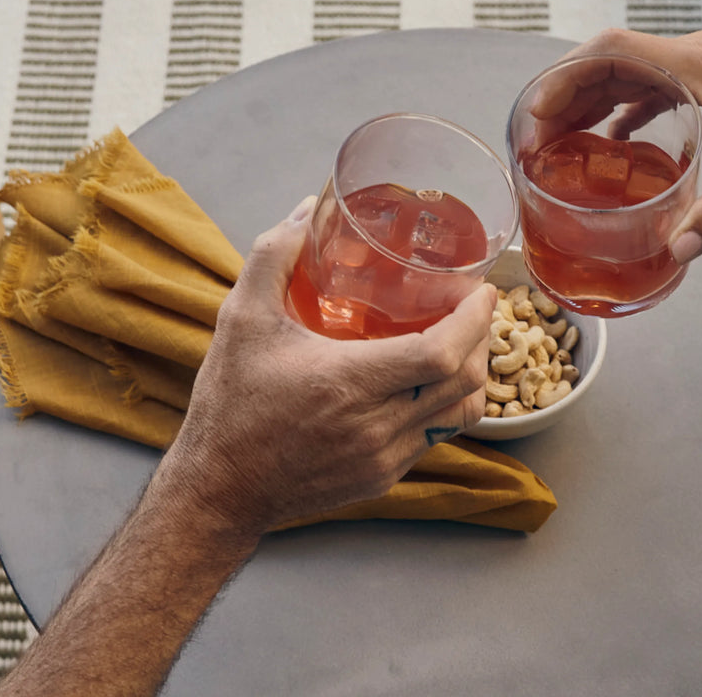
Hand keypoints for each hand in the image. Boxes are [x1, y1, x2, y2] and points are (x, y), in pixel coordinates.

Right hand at [161, 197, 494, 533]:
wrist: (220, 489)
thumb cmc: (230, 403)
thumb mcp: (241, 319)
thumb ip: (273, 257)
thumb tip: (307, 211)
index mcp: (346, 382)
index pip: (441, 354)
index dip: (474, 320)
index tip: (481, 291)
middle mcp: (374, 426)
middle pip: (463, 382)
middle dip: (481, 340)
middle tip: (475, 308)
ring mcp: (383, 458)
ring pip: (459, 415)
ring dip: (471, 375)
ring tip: (461, 342)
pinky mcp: (383, 478)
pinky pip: (435, 437)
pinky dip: (444, 404)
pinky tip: (429, 381)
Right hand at [536, 29, 701, 263]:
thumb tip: (674, 255)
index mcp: (695, 64)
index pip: (609, 51)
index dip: (563, 80)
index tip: (536, 116)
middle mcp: (693, 55)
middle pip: (607, 61)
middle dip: (564, 97)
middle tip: (535, 141)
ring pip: (628, 72)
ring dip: (591, 101)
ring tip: (560, 143)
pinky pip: (654, 84)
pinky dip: (625, 107)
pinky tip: (616, 143)